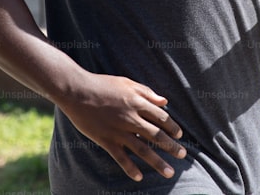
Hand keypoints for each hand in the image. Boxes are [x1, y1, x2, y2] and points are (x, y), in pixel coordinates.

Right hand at [59, 72, 186, 181]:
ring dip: (157, 162)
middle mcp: (131, 118)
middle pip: (156, 135)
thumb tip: (164, 101)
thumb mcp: (127, 83)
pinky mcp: (105, 140)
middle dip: (171, 146)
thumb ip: (147, 92)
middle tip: (183, 155)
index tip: (179, 135)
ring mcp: (118, 131)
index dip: (172, 127)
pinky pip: (121, 157)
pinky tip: (139, 177)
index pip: (161, 117)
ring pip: (142, 149)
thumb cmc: (102, 84)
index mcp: (137, 102)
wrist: (76, 91)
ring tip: (169, 172)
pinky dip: (130, 168)